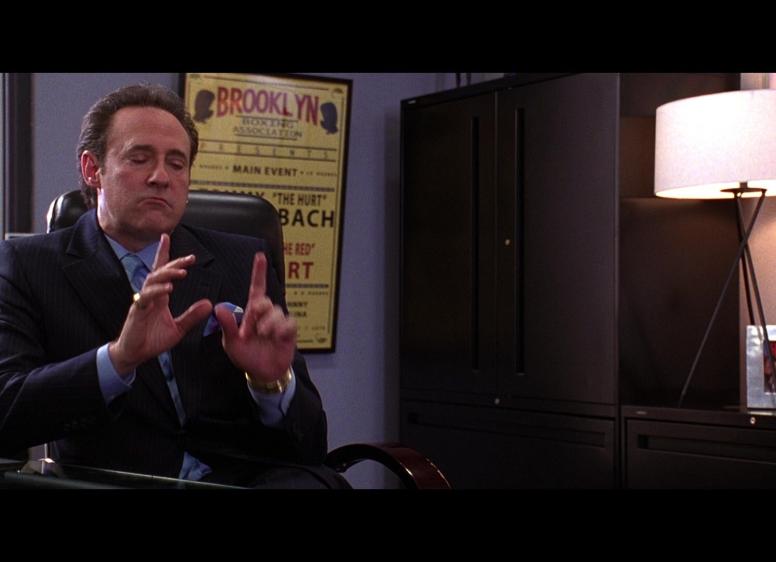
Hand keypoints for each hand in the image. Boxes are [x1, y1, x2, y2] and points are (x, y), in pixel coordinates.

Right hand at [109, 233, 212, 374]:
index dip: (165, 254)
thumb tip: (208, 303)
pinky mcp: (137, 311)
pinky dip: (157, 290)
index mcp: (160, 297)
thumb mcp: (178, 329)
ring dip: (167, 274)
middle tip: (190, 258)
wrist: (134, 355)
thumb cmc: (152, 340)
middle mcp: (150, 296)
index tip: (168, 238)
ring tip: (182, 272)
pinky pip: (145, 296)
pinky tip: (168, 288)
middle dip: (174, 262)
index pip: (162, 271)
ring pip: (152, 280)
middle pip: (160, 272)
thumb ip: (192, 316)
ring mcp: (142, 301)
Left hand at [216, 252, 295, 383]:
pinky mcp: (289, 331)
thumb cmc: (246, 356)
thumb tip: (218, 307)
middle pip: (265, 301)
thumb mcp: (232, 343)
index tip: (260, 256)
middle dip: (259, 310)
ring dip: (270, 324)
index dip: (258, 272)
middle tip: (254, 327)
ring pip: (277, 312)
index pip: (256, 289)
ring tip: (265, 335)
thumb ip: (227, 326)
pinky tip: (277, 338)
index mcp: (251, 313)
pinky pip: (289, 323)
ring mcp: (278, 322)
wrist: (262, 372)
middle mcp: (266, 314)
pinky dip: (282, 330)